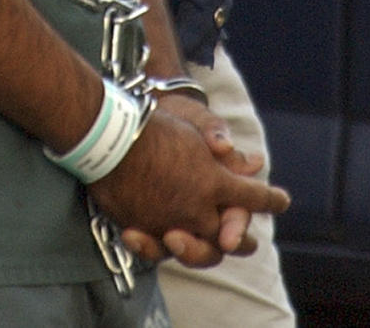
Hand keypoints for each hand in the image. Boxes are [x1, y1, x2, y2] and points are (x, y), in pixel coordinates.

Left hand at [89, 104, 288, 268]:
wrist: (136, 123)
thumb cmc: (177, 117)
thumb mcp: (196, 117)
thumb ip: (213, 130)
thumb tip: (225, 146)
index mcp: (226, 187)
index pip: (239, 215)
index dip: (235, 228)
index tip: (227, 238)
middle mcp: (207, 210)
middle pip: (214, 247)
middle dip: (199, 250)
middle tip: (177, 238)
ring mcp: (181, 220)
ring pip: (187, 252)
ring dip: (176, 250)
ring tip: (162, 236)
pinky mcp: (156, 226)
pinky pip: (154, 247)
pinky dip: (144, 245)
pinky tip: (130, 234)